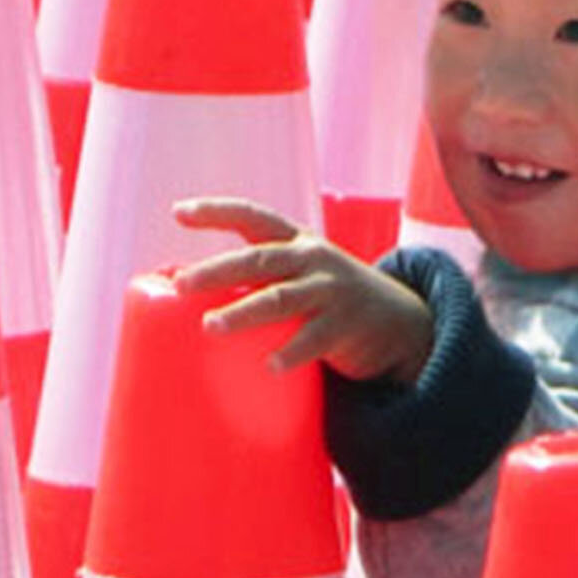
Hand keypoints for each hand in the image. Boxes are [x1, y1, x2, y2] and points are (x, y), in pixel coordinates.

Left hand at [173, 198, 435, 380]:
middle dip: (217, 270)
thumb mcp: (300, 272)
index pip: (252, 215)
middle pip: (259, 259)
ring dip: (244, 311)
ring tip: (212, 326)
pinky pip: (314, 339)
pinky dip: (291, 352)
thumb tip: (186, 289)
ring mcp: (331, 290)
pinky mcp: (346, 325)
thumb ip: (258, 275)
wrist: (399, 321)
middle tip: (181, 284)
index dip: (216, 212)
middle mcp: (312, 258)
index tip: (178, 213)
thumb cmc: (329, 296)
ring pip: (281, 298)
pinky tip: (268, 365)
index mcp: (295, 241)